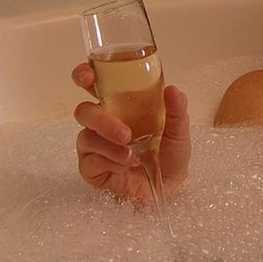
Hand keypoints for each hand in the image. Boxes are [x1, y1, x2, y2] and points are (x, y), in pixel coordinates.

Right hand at [73, 62, 190, 205]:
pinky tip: (127, 165)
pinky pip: (90, 162)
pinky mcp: (91, 169)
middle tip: (125, 133)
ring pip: (85, 137)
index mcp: (119, 105)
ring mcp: (94, 146)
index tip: (87, 77)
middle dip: (100, 120)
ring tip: (133, 155)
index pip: (94, 84)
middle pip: (83, 111)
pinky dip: (110, 162)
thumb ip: (176, 109)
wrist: (170, 185)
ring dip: (110, 146)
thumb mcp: (178, 128)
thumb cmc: (170, 151)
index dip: (83, 76)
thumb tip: (172, 89)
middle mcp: (102, 122)